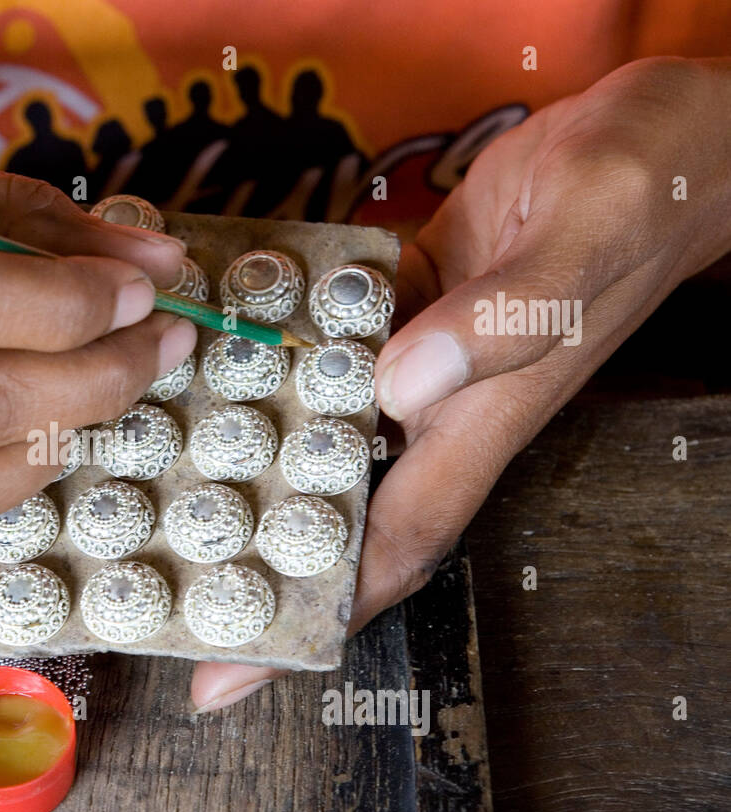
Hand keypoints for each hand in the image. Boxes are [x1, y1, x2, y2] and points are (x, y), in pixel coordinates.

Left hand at [191, 56, 730, 712]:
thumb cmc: (654, 185)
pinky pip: (318, 344)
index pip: (389, 545)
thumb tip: (400, 384)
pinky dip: (264, 354)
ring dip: (242, 458)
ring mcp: (411, 358)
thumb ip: (505, 318)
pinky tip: (199, 347)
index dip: (316, 615)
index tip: (230, 675)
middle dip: (249, 557)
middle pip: (331, 506)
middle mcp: (435, 408)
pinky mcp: (401, 304)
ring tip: (140, 477)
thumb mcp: (588, 236)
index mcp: (480, 422)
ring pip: (315, 429)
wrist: (671, 136)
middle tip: (146, 584)